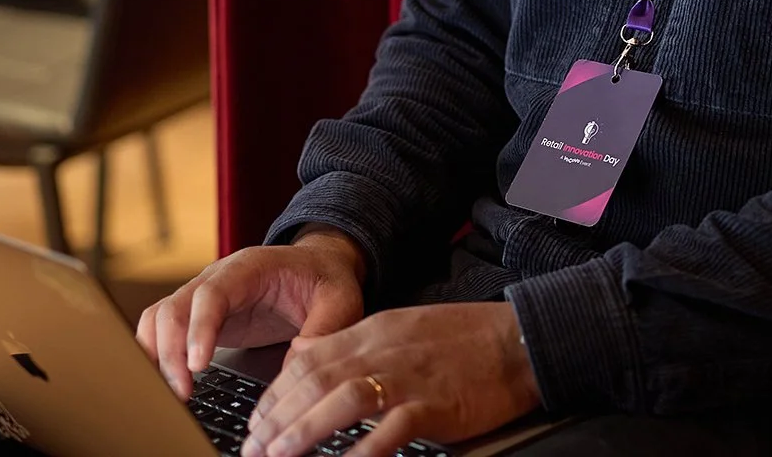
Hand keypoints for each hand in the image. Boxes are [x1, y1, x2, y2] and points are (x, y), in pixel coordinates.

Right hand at [135, 229, 367, 399]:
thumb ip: (324, 327)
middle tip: (183, 392)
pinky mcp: (199, 317)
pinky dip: (157, 356)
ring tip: (174, 393)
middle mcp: (217, 278)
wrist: (318, 266)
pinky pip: (163, 331)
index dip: (199, 327)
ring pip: (159, 319)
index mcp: (250, 268)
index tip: (198, 364)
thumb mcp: (341, 299)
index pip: (211, 293)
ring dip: (157, 355)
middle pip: (174, 308)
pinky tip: (167, 383)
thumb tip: (298, 360)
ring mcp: (204, 297)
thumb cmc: (326, 280)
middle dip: (171, 351)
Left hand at [240, 303, 540, 456]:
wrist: (519, 339)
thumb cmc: (465, 338)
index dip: (274, 392)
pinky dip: (361, 451)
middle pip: (314, 381)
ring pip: (340, 401)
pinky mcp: (434, 405)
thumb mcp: (403, 327)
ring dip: (302, 431)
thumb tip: (307, 358)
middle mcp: (383, 350)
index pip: (306, 359)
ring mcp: (408, 377)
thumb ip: (356, 343)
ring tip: (276, 455)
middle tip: (252, 447)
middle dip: (275, 417)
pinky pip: (389, 430)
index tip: (255, 421)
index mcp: (374, 330)